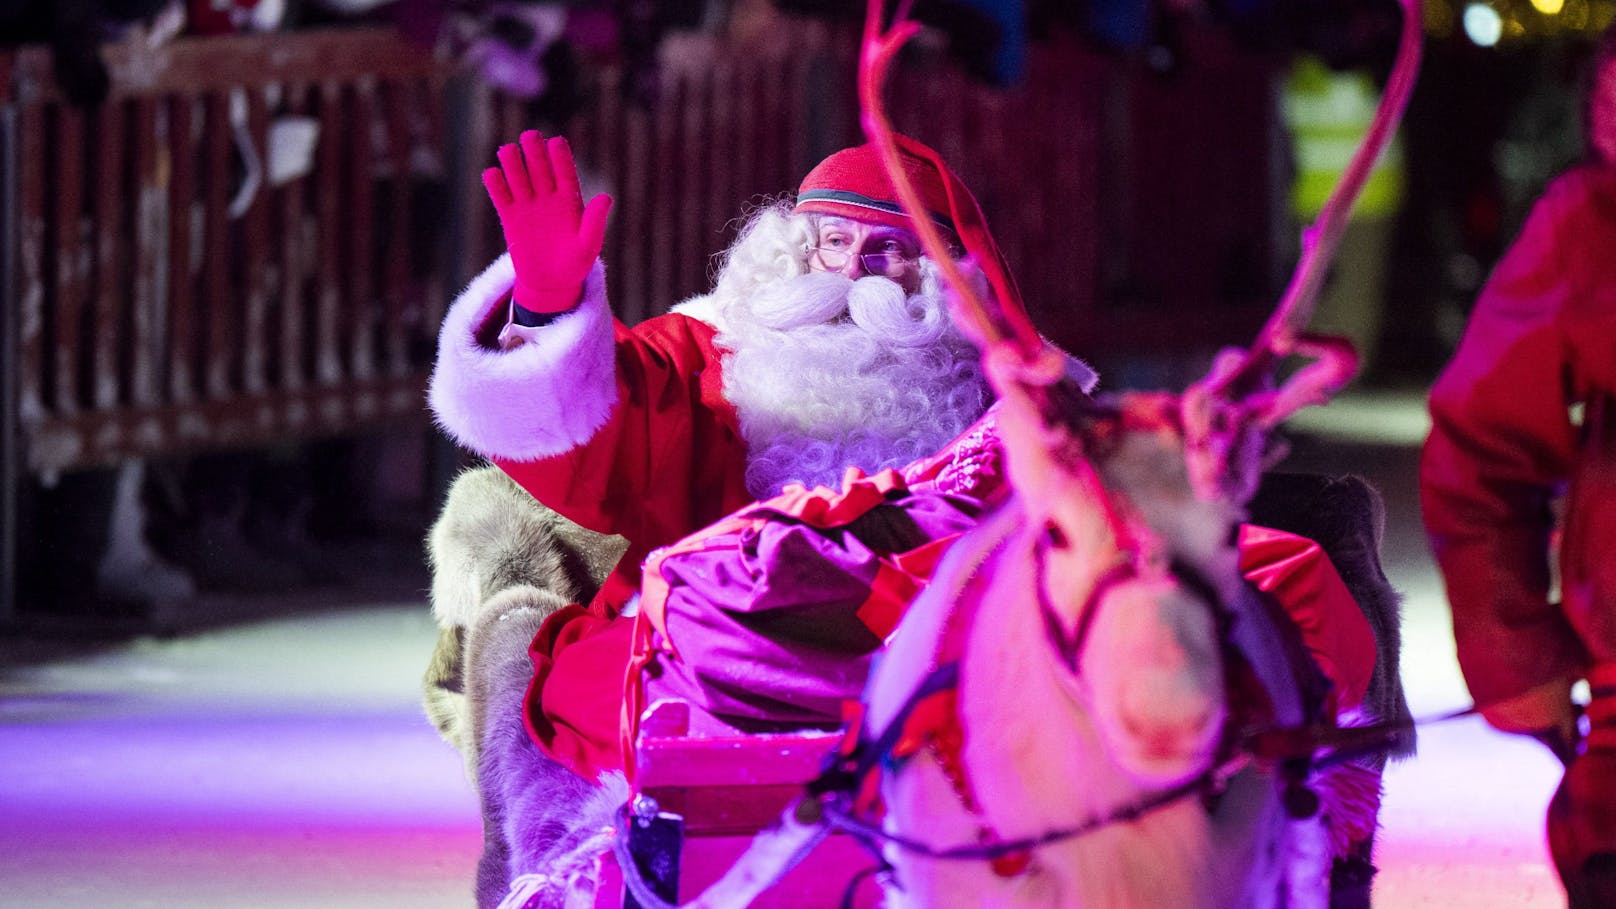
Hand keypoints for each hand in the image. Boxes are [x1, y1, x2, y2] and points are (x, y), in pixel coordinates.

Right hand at [483, 131, 612, 313]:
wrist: (551, 284)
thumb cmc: (575, 265)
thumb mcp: (588, 247)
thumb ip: (595, 223)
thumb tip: (606, 198)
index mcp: (570, 200)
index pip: (565, 173)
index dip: (561, 157)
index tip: (556, 142)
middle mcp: (548, 197)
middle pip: (540, 169)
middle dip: (535, 152)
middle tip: (530, 136)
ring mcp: (528, 206)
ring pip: (518, 178)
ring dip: (513, 164)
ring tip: (508, 151)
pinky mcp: (510, 218)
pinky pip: (501, 197)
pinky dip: (496, 186)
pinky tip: (491, 174)